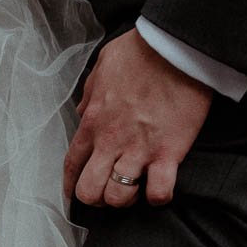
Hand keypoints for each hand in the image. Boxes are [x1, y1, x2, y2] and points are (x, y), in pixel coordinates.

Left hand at [64, 29, 213, 207]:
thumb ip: (90, 93)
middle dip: (97, 198)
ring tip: (136, 188)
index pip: (72, 164)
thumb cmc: (141, 52)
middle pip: (90, 190)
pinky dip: (159, 196)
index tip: (73, 193)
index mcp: (93, 122)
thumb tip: (83, 110)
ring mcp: (139, 149)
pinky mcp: (169, 152)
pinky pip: (160, 191)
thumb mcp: (103, 67)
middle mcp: (111, 141)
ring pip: (119, 197)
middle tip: (109, 190)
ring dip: (125, 199)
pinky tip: (161, 187)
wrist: (175, 46)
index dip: (70, 185)